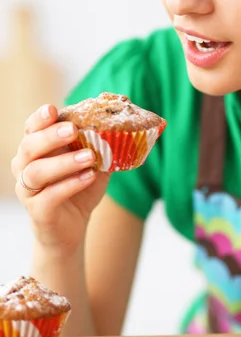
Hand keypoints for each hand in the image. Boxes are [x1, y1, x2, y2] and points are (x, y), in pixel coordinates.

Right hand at [11, 104, 110, 253]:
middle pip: (29, 146)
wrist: (72, 227)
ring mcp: (28, 190)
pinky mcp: (38, 211)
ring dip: (64, 162)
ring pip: (36, 172)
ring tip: (89, 157)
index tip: (52, 109)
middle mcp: (25, 167)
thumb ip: (100, 146)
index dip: (39, 118)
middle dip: (50, 136)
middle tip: (73, 130)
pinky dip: (70, 184)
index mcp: (36, 149)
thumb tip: (119, 127)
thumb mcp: (92, 164)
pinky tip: (89, 177)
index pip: (31, 128)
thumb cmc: (79, 189)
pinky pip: (49, 196)